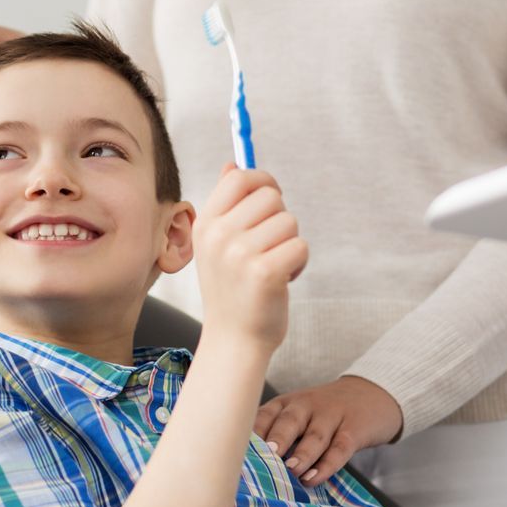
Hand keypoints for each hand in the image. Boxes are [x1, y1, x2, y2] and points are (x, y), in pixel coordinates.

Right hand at [192, 165, 306, 353]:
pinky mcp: (265, 273)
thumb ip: (226, 205)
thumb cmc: (232, 290)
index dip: (263, 181)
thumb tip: (233, 165)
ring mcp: (239, 254)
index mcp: (206, 224)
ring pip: (290, 221)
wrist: (234, 340)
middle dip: (280, 218)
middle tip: (269, 246)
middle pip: (271, 196)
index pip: (239, 179)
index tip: (272, 195)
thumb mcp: (217, 245)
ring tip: (274, 266)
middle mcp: (219, 236)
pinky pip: (300, 246)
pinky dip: (299, 263)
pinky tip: (283, 280)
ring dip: (291, 243)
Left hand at [255, 376, 403, 487]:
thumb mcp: (300, 415)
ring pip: (315, 435)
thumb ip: (280, 435)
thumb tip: (252, 470)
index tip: (237, 452)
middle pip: (289, 421)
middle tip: (266, 456)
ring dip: (302, 454)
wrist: (372, 394)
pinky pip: (340, 447)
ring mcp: (332, 416)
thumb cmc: (325, 413)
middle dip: (276, 438)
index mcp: (287, 403)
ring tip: (292, 472)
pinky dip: (327, 464)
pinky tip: (315, 477)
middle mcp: (307, 406)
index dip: (252, 434)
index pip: (265, 414)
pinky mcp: (354, 429)